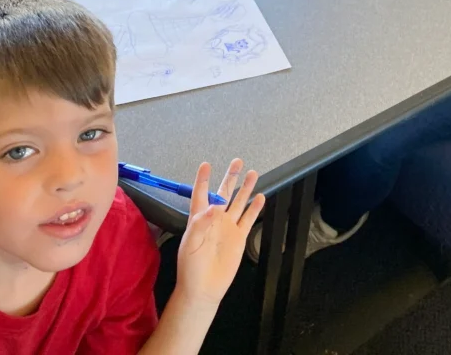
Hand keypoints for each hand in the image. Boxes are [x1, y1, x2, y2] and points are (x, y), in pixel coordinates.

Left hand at [175, 160, 264, 306]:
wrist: (204, 288)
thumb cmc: (190, 266)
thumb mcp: (190, 243)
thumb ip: (200, 223)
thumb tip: (213, 206)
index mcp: (198, 218)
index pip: (201, 193)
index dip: (203, 179)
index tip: (206, 164)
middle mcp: (215, 219)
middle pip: (224, 193)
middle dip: (231, 177)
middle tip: (238, 161)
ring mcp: (228, 227)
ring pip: (239, 203)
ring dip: (245, 188)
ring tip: (253, 173)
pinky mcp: (239, 237)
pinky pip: (248, 219)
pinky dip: (255, 208)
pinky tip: (260, 197)